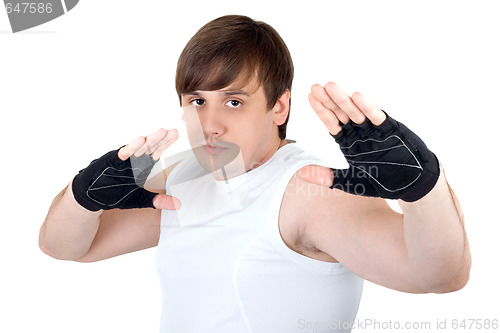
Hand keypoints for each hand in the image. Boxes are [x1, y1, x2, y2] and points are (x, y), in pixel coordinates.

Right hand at [72, 129, 180, 210]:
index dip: (166, 143)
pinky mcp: (109, 162)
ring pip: (137, 148)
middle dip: (161, 139)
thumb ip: (157, 201)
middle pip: (149, 147)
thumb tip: (177, 205)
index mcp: (141, 165)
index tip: (176, 134)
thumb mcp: (139, 199)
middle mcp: (133, 160)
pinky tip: (138, 141)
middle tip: (172, 131)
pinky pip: (120, 154)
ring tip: (160, 132)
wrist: (90, 196)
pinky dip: (129, 149)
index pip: (156, 151)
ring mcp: (121, 160)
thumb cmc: (114, 193)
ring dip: (148, 140)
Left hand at [302, 82, 439, 201]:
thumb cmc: (382, 181)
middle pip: (340, 112)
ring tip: (330, 86)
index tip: (309, 96)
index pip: (331, 122)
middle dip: (328, 100)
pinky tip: (357, 96)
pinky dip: (367, 108)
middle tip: (315, 86)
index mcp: (349, 141)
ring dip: (343, 99)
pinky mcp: (390, 130)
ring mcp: (374, 129)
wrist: (411, 184)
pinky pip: (377, 117)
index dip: (321, 109)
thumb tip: (301, 173)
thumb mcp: (349, 181)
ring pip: (356, 111)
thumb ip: (326, 177)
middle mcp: (360, 132)